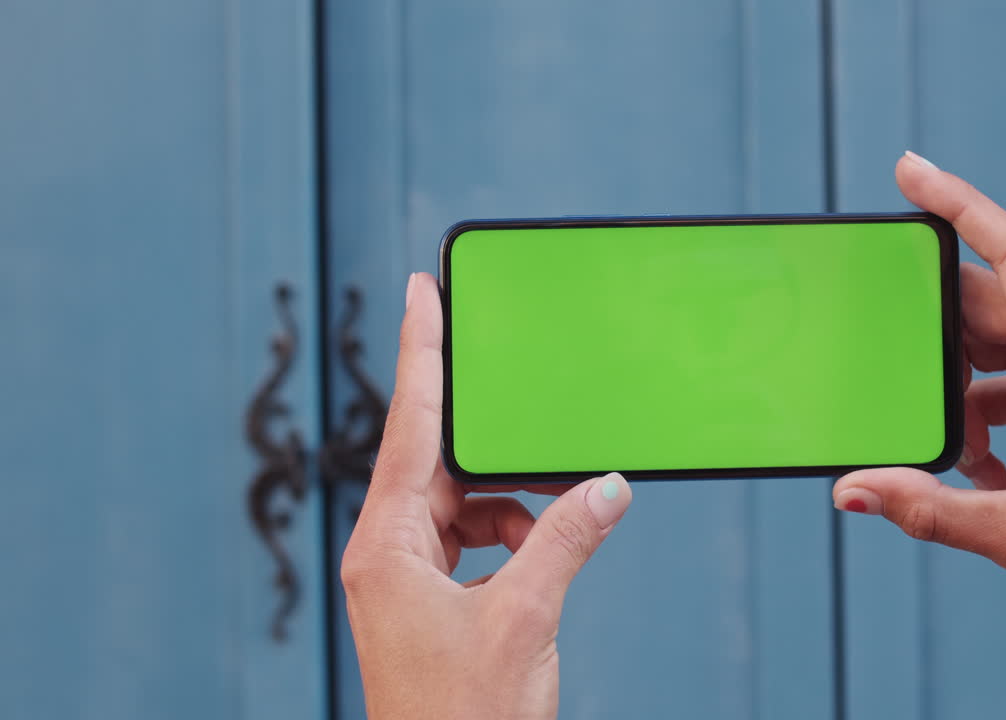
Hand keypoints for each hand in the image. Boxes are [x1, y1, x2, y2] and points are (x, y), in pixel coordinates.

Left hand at [341, 273, 632, 719]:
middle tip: (509, 386)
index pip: (408, 428)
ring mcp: (405, 577)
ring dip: (510, 504)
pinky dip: (512, 535)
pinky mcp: (429, 599)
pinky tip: (543, 553)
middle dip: (486, 436)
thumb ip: (566, 539)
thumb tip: (607, 486)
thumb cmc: (465, 718)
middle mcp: (387, 553)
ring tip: (554, 520)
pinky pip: (472, 538)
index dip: (418, 354)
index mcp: (386, 547)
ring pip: (461, 502)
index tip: (420, 294)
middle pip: (436, 460)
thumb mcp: (526, 617)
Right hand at [833, 152, 1005, 716]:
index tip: (911, 171)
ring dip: (956, 395)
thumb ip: (928, 509)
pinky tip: (980, 470)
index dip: (962, 204)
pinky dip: (978, 418)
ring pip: (992, 349)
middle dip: (932, 339)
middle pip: (987, 307)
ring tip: (959, 460)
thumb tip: (851, 489)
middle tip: (892, 367)